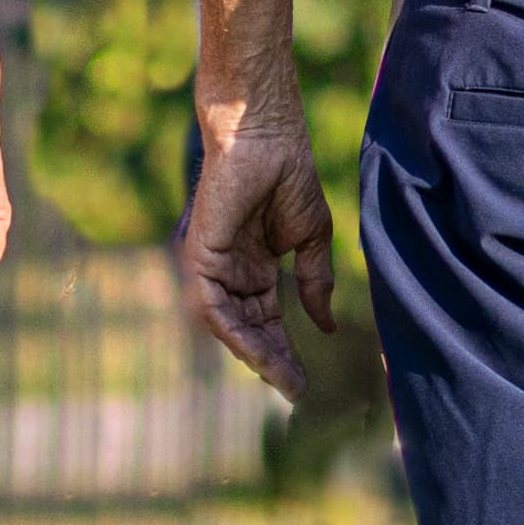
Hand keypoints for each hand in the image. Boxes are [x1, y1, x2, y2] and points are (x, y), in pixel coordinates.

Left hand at [180, 111, 337, 401]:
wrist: (267, 135)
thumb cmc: (288, 173)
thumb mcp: (311, 238)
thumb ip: (315, 282)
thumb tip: (325, 326)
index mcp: (253, 266)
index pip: (265, 319)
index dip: (283, 349)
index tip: (303, 380)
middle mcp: (230, 269)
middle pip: (248, 328)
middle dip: (272, 360)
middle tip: (295, 389)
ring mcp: (211, 263)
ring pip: (228, 325)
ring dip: (255, 353)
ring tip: (282, 377)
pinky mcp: (198, 254)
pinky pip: (210, 306)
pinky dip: (232, 332)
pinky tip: (258, 352)